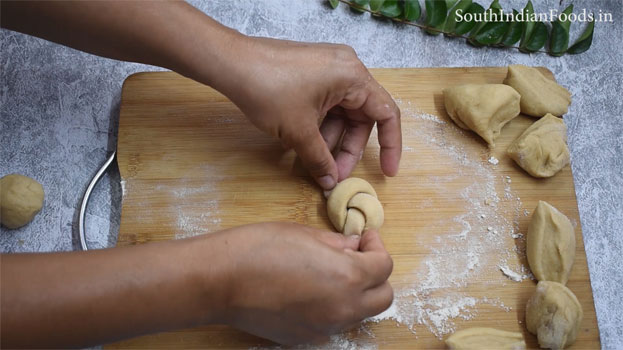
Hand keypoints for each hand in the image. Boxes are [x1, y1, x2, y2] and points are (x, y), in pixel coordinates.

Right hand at [204, 223, 392, 344]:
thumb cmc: (258, 248)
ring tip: (332, 274)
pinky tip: (311, 291)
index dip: (376, 247)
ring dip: (357, 294)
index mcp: (347, 277)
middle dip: (376, 275)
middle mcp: (343, 308)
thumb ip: (337, 243)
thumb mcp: (304, 234)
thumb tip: (352, 247)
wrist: (220, 281)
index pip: (384, 266)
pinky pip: (333, 324)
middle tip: (356, 257)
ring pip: (360, 314)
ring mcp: (325, 328)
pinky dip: (333, 308)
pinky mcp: (306, 338)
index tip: (363, 238)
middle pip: (383, 297)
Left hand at [222, 37, 401, 189]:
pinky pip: (325, 106)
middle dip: (348, 149)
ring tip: (314, 164)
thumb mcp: (298, 132)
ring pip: (340, 114)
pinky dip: (319, 127)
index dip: (391, 146)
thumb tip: (331, 182)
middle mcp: (346, 69)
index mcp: (353, 76)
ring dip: (330, 141)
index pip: (386, 114)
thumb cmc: (267, 87)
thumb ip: (320, 160)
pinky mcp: (311, 74)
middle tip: (335, 175)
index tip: (386, 172)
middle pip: (360, 118)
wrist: (230, 63)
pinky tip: (304, 148)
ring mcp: (327, 69)